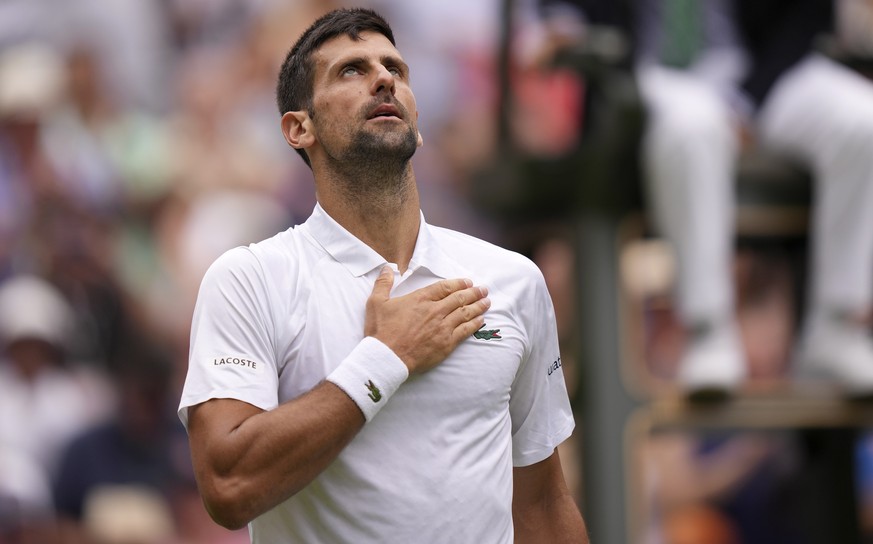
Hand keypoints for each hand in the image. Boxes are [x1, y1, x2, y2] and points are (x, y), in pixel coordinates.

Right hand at [364, 266, 489, 373]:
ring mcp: (442, 327)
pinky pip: (465, 331)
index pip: (444, 287)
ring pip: (465, 313)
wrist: (387, 358)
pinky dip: (475, 324)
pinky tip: (481, 320)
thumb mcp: (376, 303)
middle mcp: (435, 311)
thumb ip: (383, 283)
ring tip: (487, 301)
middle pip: (459, 298)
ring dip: (478, 306)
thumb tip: (388, 267)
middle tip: (483, 289)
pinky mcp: (446, 343)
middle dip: (474, 292)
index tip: (467, 282)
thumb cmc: (381, 331)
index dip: (458, 283)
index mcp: (420, 299)